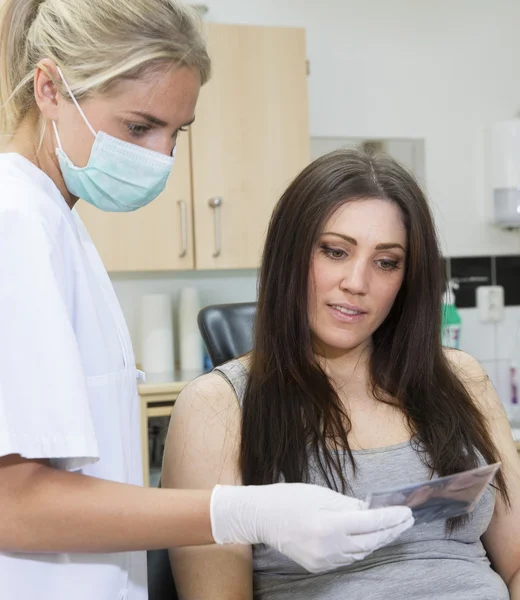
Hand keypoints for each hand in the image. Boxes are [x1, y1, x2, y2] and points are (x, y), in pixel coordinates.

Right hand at [210, 482, 412, 572]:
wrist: (261, 517)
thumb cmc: (288, 498)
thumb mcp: (320, 494)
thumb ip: (348, 505)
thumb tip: (370, 511)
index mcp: (329, 526)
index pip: (370, 523)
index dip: (391, 518)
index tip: (406, 512)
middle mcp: (328, 548)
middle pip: (370, 541)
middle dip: (391, 531)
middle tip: (407, 521)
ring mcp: (323, 561)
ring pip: (360, 552)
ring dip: (378, 540)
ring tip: (392, 528)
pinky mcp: (318, 566)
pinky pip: (347, 557)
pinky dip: (360, 547)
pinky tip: (369, 538)